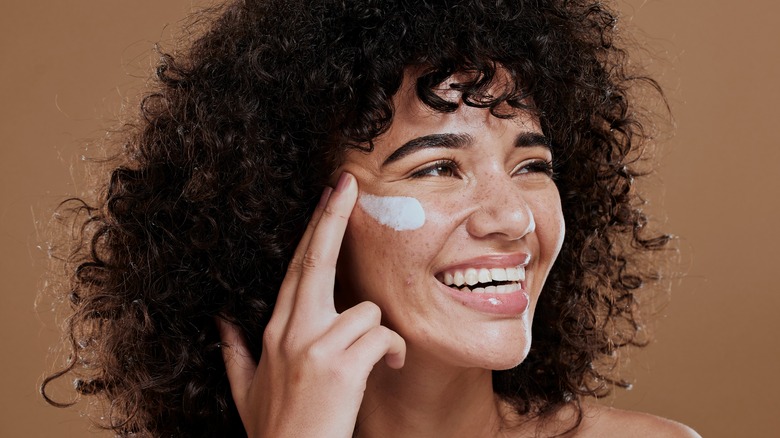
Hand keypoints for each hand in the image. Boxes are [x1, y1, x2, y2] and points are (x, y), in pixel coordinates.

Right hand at [217, 172, 406, 437]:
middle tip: (346, 183)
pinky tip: (387, 367)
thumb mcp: (244, 390)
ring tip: (378, 359)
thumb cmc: (276, 431)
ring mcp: (314, 346)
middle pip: (314, 261)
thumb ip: (234, 352)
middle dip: (332, 217)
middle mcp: (291, 331)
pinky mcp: (340, 366)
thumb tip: (222, 323)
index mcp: (273, 331)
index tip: (326, 198)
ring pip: (365, 310)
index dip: (312, 230)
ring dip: (379, 334)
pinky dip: (392, 351)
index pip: (295, 268)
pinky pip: (381, 336)